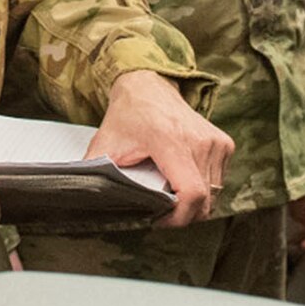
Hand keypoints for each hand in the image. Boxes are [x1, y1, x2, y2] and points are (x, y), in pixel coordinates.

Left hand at [87, 69, 234, 227]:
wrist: (149, 85)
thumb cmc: (127, 115)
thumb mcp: (105, 145)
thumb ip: (95, 174)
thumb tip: (80, 202)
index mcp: (172, 141)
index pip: (192, 193)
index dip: (178, 218)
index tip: (159, 220)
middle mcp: (200, 141)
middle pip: (204, 200)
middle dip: (182, 215)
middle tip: (160, 211)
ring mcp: (216, 142)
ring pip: (214, 194)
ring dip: (193, 203)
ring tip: (170, 194)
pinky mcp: (224, 143)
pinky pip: (219, 182)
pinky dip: (203, 189)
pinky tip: (183, 179)